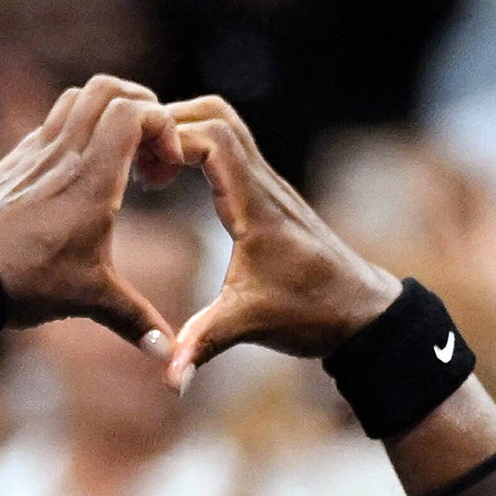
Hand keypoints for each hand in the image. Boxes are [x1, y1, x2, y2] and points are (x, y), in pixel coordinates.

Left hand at [0, 76, 182, 349]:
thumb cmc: (27, 282)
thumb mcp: (90, 299)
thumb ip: (136, 320)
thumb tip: (170, 357)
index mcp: (93, 177)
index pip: (133, 111)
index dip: (161, 124)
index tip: (167, 165)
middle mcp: (64, 152)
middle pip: (106, 88)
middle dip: (139, 105)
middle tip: (150, 149)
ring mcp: (35, 150)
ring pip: (76, 97)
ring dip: (105, 111)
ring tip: (118, 154)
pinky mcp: (14, 160)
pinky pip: (51, 123)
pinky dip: (76, 130)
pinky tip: (80, 173)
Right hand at [163, 95, 400, 389]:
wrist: (360, 312)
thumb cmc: (312, 312)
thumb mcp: (250, 326)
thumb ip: (204, 346)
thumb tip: (170, 381)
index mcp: (255, 204)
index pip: (213, 137)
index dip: (171, 140)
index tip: (141, 169)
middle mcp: (263, 183)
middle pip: (216, 113)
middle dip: (169, 123)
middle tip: (136, 158)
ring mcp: (267, 186)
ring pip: (225, 124)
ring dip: (184, 130)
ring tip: (149, 166)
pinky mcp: (266, 197)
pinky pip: (229, 150)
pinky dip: (196, 148)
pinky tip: (172, 178)